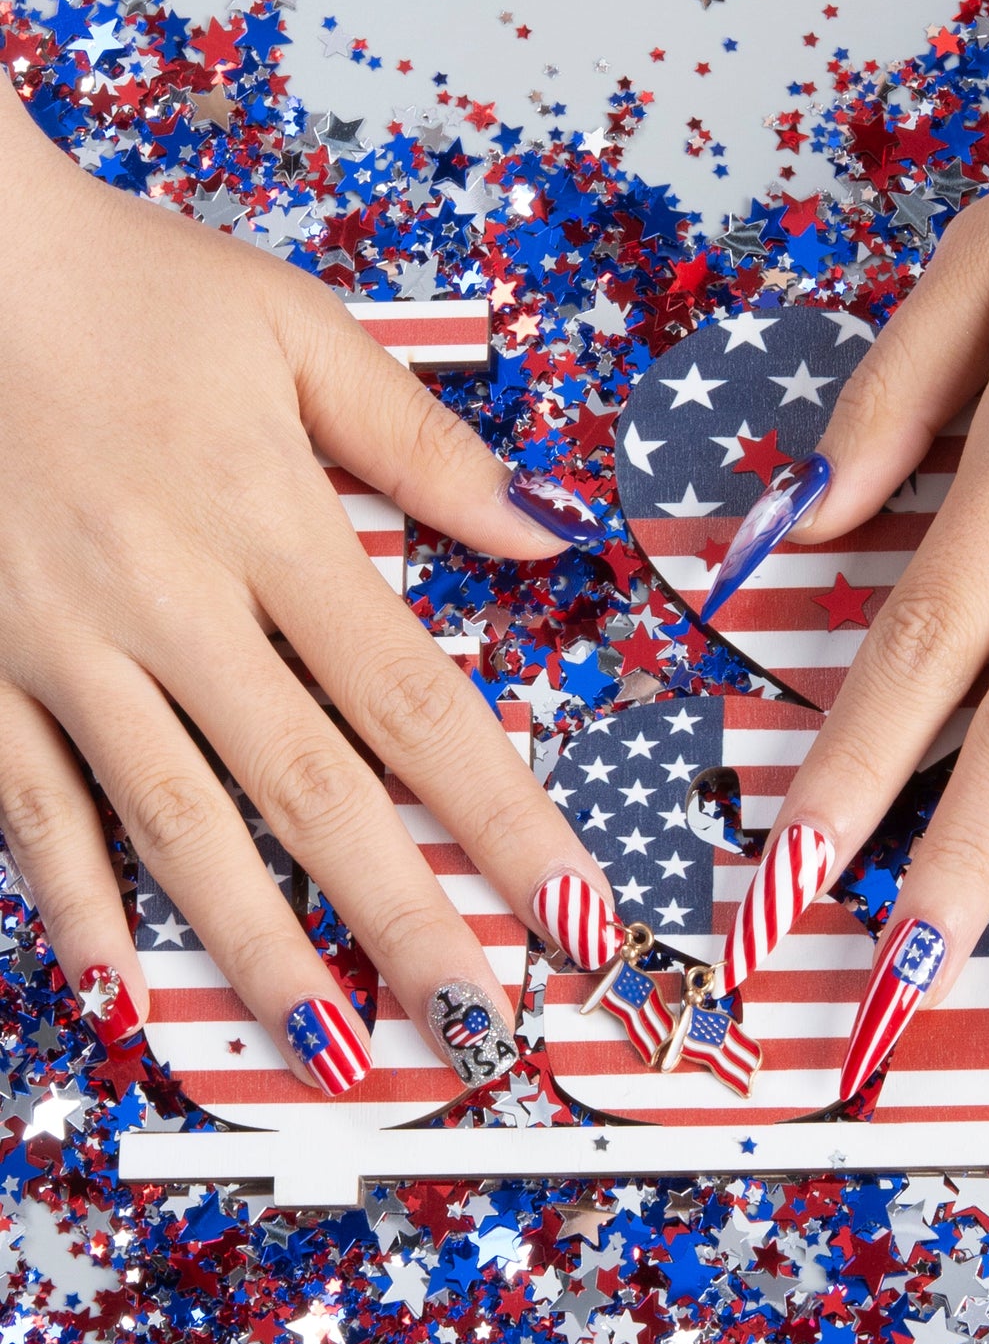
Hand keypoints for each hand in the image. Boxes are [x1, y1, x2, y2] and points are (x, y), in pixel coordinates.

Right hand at [0, 77, 624, 1095]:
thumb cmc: (126, 287)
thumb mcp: (294, 330)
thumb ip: (423, 446)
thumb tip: (549, 534)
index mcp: (272, 523)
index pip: (417, 706)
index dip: (507, 823)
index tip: (578, 917)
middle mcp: (173, 603)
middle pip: (312, 794)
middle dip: (404, 925)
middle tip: (477, 1037)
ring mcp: (62, 647)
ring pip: (175, 827)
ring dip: (256, 950)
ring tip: (329, 1056)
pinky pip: (26, 804)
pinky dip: (72, 902)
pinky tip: (120, 994)